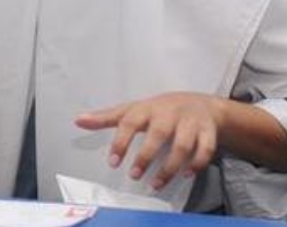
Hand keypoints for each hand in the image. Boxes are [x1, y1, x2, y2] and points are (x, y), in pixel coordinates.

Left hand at [75, 92, 224, 189]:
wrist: (199, 103)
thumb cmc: (159, 109)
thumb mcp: (132, 110)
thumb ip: (107, 117)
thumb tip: (78, 120)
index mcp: (147, 108)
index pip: (130, 122)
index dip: (121, 142)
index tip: (112, 162)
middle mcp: (169, 113)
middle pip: (158, 133)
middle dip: (146, 156)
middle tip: (134, 175)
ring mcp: (190, 121)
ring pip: (182, 145)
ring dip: (170, 167)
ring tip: (155, 184)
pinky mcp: (208, 130)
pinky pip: (206, 149)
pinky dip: (197, 164)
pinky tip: (185, 175)